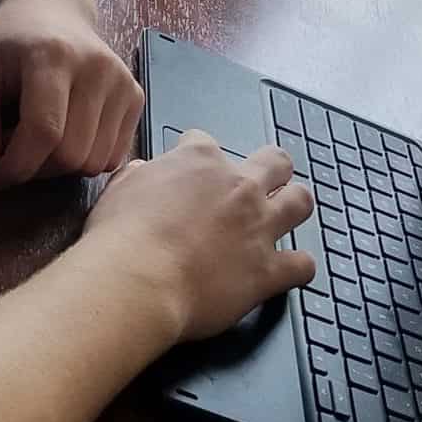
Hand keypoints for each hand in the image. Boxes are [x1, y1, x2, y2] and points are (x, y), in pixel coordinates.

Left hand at [0, 0, 143, 187]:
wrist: (54, 10)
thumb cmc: (11, 43)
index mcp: (54, 56)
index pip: (44, 132)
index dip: (15, 166)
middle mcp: (98, 68)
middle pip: (71, 154)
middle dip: (35, 168)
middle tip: (13, 149)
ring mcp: (123, 82)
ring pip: (94, 162)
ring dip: (59, 167)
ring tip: (38, 138)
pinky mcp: (136, 96)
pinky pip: (112, 157)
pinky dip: (84, 159)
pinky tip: (66, 134)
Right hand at [83, 129, 315, 340]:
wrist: (136, 280)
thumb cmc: (121, 237)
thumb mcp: (119, 188)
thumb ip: (138, 175)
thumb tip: (144, 172)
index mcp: (199, 161)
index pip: (205, 142)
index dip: (197, 156)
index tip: (192, 171)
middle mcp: (237, 187)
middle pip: (274, 161)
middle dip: (272, 168)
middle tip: (263, 181)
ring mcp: (257, 227)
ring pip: (301, 202)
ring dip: (295, 206)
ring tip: (288, 214)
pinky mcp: (267, 270)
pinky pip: (302, 264)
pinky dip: (299, 267)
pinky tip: (291, 270)